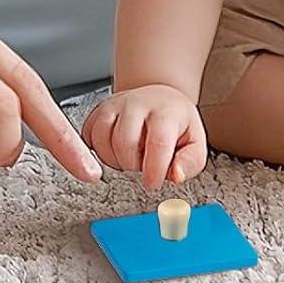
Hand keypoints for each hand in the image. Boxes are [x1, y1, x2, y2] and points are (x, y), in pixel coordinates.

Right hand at [81, 84, 207, 187]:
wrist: (159, 100)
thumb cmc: (176, 125)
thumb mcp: (194, 143)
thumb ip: (190, 162)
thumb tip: (176, 175)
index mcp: (165, 112)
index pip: (158, 142)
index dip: (154, 169)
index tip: (153, 183)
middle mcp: (137, 104)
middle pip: (124, 142)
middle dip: (132, 166)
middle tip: (142, 168)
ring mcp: (114, 105)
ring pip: (102, 140)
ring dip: (114, 161)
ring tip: (129, 160)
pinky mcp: (97, 111)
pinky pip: (88, 138)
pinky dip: (98, 154)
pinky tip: (115, 153)